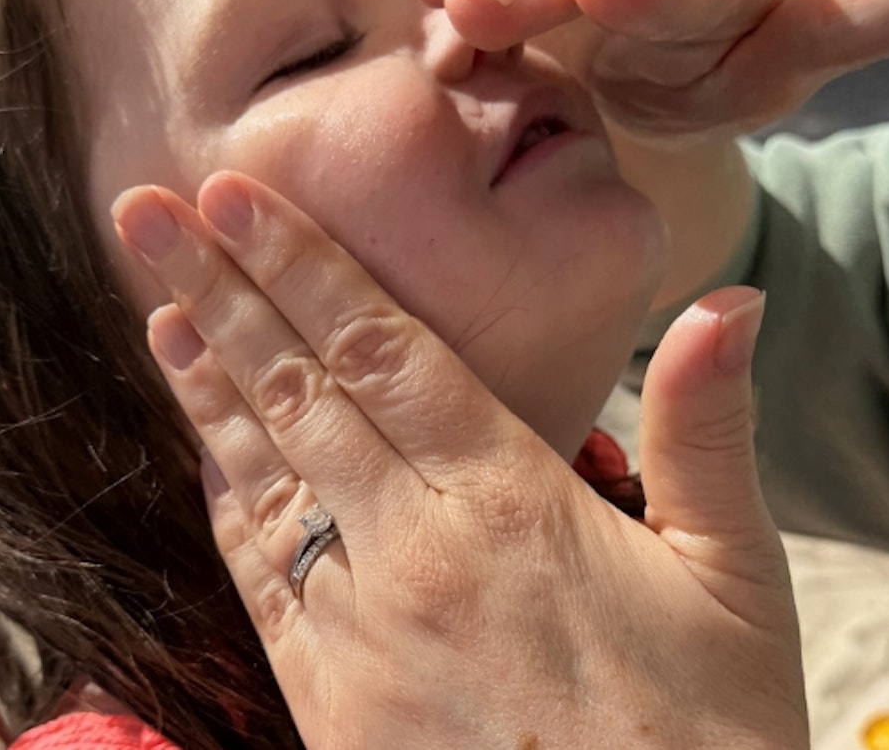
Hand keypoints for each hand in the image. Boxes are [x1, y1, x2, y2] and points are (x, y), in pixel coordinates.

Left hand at [113, 173, 806, 748]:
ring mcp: (359, 632)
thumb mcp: (738, 577)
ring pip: (261, 476)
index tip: (238, 193)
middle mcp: (414, 553)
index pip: (384, 350)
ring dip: (205, 382)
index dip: (304, 263)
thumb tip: (731, 299)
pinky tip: (201, 451)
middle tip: (150, 208)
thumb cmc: (707, 739)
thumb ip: (710, 429)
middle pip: (299, 392)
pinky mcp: (329, 704)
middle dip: (221, 288)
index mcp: (509, 503)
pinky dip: (223, 500)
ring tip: (159, 302)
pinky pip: (259, 578)